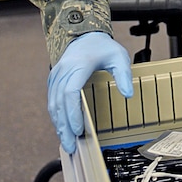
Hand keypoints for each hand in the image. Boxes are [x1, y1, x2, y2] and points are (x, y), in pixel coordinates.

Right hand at [47, 32, 132, 153]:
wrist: (86, 35)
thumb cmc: (103, 47)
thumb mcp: (119, 57)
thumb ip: (124, 75)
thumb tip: (128, 95)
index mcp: (79, 65)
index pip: (71, 92)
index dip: (73, 113)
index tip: (78, 129)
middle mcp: (64, 71)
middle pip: (59, 103)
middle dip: (64, 126)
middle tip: (70, 146)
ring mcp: (57, 75)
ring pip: (53, 104)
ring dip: (58, 124)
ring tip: (66, 143)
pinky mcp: (54, 80)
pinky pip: (52, 100)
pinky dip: (56, 116)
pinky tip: (62, 129)